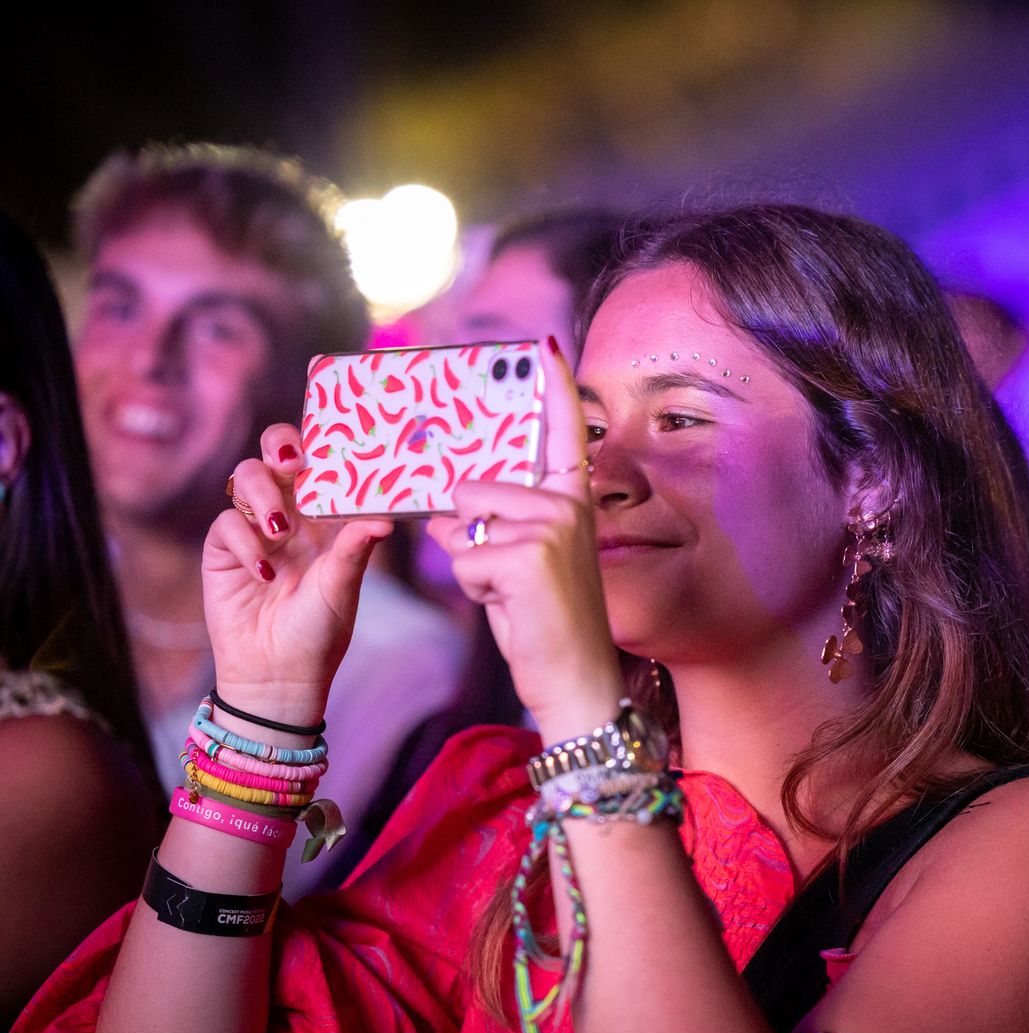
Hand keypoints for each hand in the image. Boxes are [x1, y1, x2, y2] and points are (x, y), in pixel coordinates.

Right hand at [203, 427, 391, 724]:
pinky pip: (226, 524)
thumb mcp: (343, 587)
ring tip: (280, 530)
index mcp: (322, 518)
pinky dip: (244, 542)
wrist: (278, 675)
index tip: (327, 440)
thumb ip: (355, 550)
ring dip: (263, 496)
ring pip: (244, 479)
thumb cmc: (319, 631)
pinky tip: (264, 574)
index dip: (317, 443)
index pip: (317, 465)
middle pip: (272, 457)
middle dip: (278, 447)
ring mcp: (253, 530)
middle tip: (292, 462)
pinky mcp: (222, 551)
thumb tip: (386, 519)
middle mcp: (287, 515)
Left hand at [427, 338, 622, 734]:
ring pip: (462, 524)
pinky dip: (475, 590)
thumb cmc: (547, 625)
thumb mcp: (517, 566)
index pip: (563, 435)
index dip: (554, 387)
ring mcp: (551, 526)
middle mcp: (568, 505)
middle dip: (472, 536)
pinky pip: (463, 559)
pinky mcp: (529, 554)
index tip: (545, 345)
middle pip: (473, 490)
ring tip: (512, 595)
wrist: (578, 682)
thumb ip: (491, 528)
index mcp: (573, 502)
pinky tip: (512, 607)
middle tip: (513, 582)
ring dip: (471, 564)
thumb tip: (441, 514)